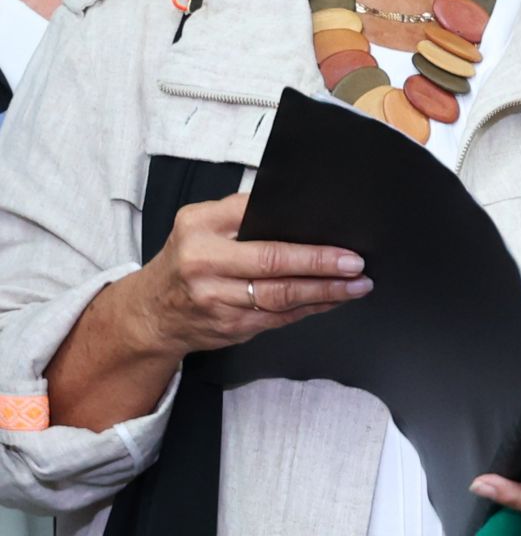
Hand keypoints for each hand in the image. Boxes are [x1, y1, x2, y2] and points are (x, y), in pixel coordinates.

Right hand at [136, 192, 370, 359]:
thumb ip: (241, 212)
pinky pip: (279, 317)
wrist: (150, 314)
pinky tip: (332, 300)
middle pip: (272, 263)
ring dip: (325, 291)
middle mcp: (204, 264)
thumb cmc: (186, 259)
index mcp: (199, 227)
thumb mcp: (199, 224)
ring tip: (356, 284)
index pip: (256, 219)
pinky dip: (310, 308)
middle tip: (355, 262)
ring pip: (280, 296)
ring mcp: (216, 300)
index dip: (297, 230)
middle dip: (320, 263)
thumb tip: (299, 208)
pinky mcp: (230, 327)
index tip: (336, 231)